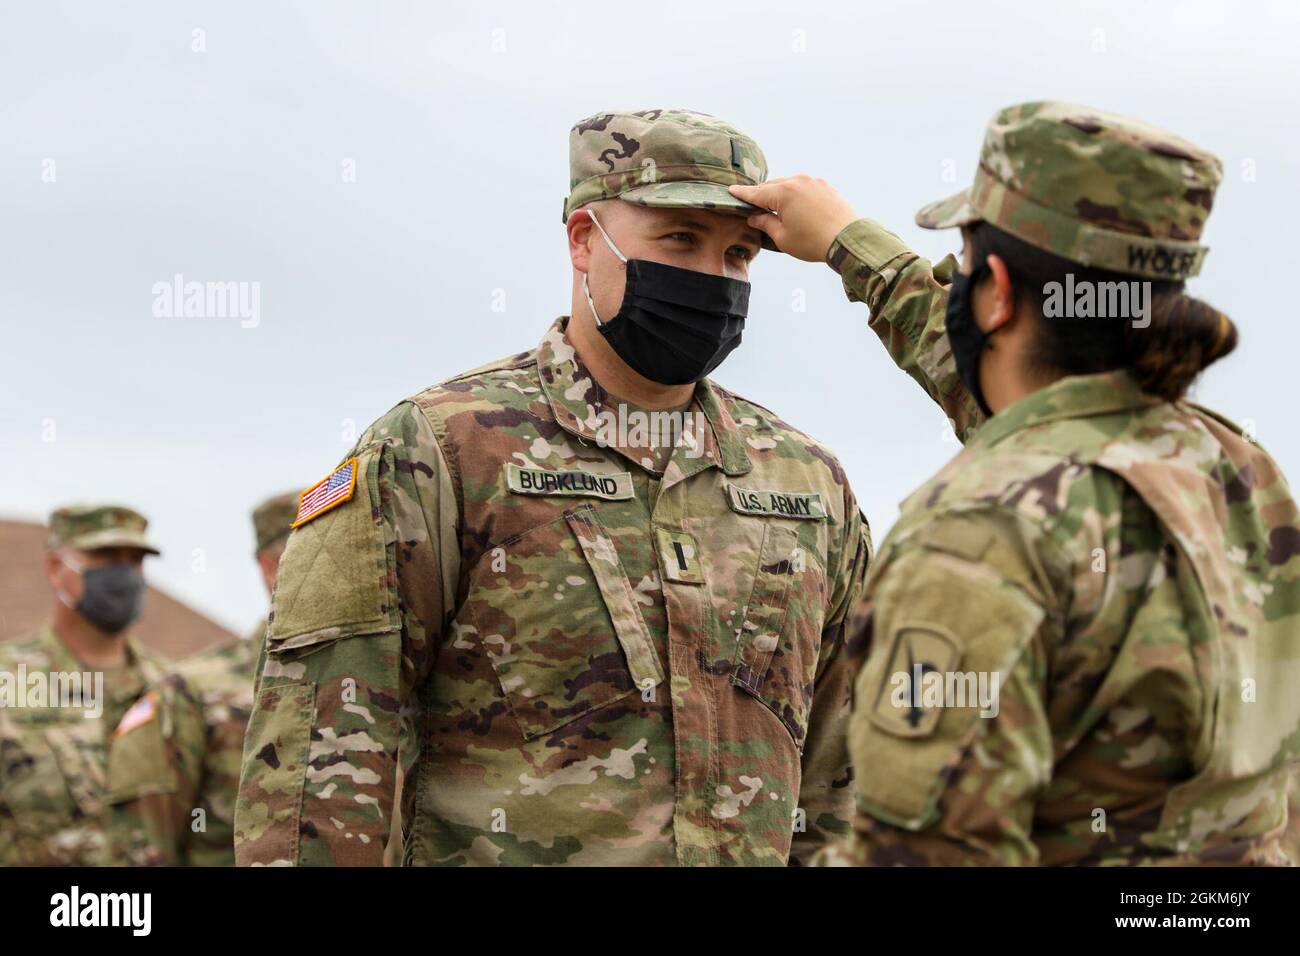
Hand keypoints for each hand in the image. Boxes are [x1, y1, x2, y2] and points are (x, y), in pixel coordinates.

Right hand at [729, 176, 858, 262]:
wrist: (847, 239)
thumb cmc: (813, 242)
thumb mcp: (783, 237)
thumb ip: (765, 223)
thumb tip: (755, 217)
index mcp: (783, 193)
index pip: (756, 193)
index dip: (742, 194)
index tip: (731, 191)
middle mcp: (797, 181)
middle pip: (771, 186)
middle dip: (761, 195)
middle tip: (753, 206)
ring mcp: (813, 182)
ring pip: (788, 184)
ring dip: (779, 194)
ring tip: (775, 209)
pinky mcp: (824, 186)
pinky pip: (803, 186)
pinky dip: (794, 194)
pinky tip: (794, 206)